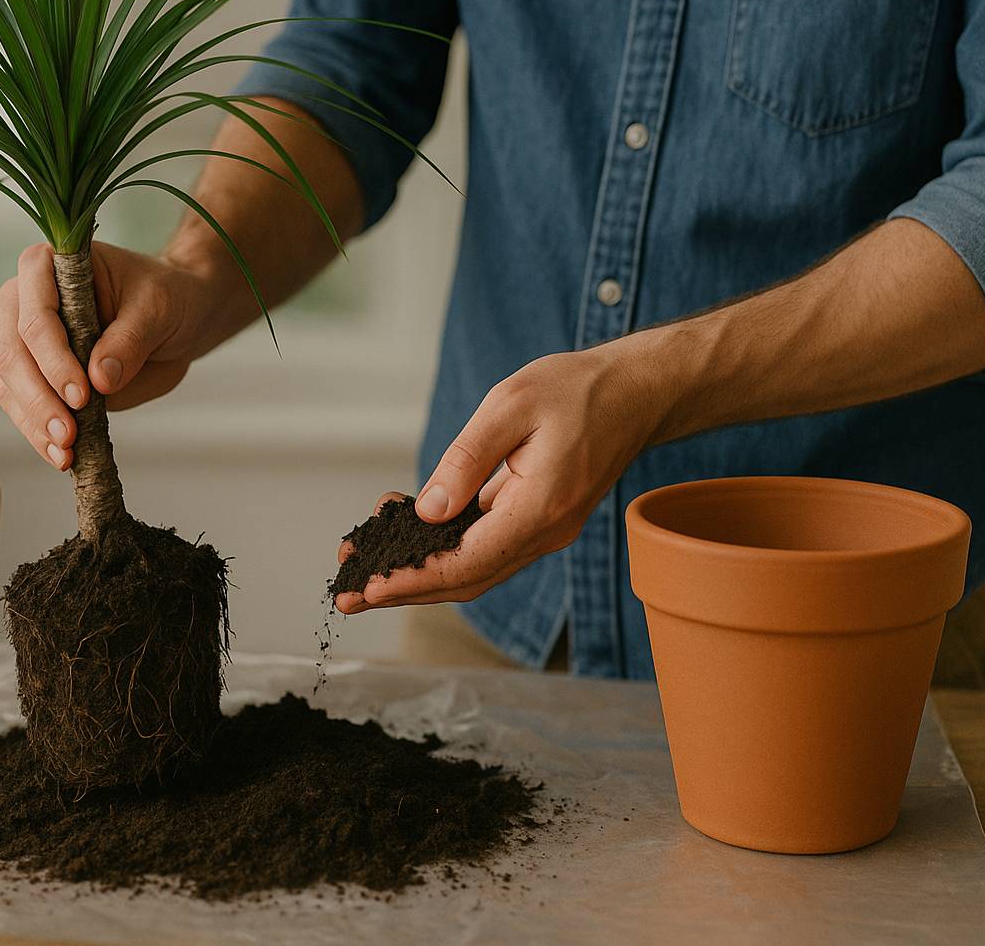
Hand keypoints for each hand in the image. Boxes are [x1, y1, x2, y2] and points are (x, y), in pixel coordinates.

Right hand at [0, 241, 227, 470]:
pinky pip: (22, 406)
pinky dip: (38, 434)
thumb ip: (129, 340)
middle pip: (12, 353)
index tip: (81, 393)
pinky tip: (63, 457)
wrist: (177, 318)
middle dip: (39, 398)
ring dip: (34, 423)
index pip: (35, 313)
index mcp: (47, 265)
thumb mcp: (159, 310)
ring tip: (66, 454)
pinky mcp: (33, 374)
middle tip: (68, 435)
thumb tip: (100, 379)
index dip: (53, 356)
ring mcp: (23, 339)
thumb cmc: (166, 298)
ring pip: (9, 384)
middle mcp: (23, 299)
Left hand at [334, 342, 661, 612]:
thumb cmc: (576, 389)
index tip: (369, 588)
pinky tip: (406, 532)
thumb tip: (427, 510)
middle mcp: (545, 533)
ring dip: (420, 574)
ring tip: (365, 569)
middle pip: (465, 580)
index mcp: (539, 509)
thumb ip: (467, 459)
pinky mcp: (538, 520)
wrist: (636, 391)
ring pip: (474, 569)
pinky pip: (485, 547)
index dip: (413, 580)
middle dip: (404, 590)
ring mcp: (544, 531)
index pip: (466, 564)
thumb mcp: (511, 405)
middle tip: (347, 594)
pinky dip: (443, 549)